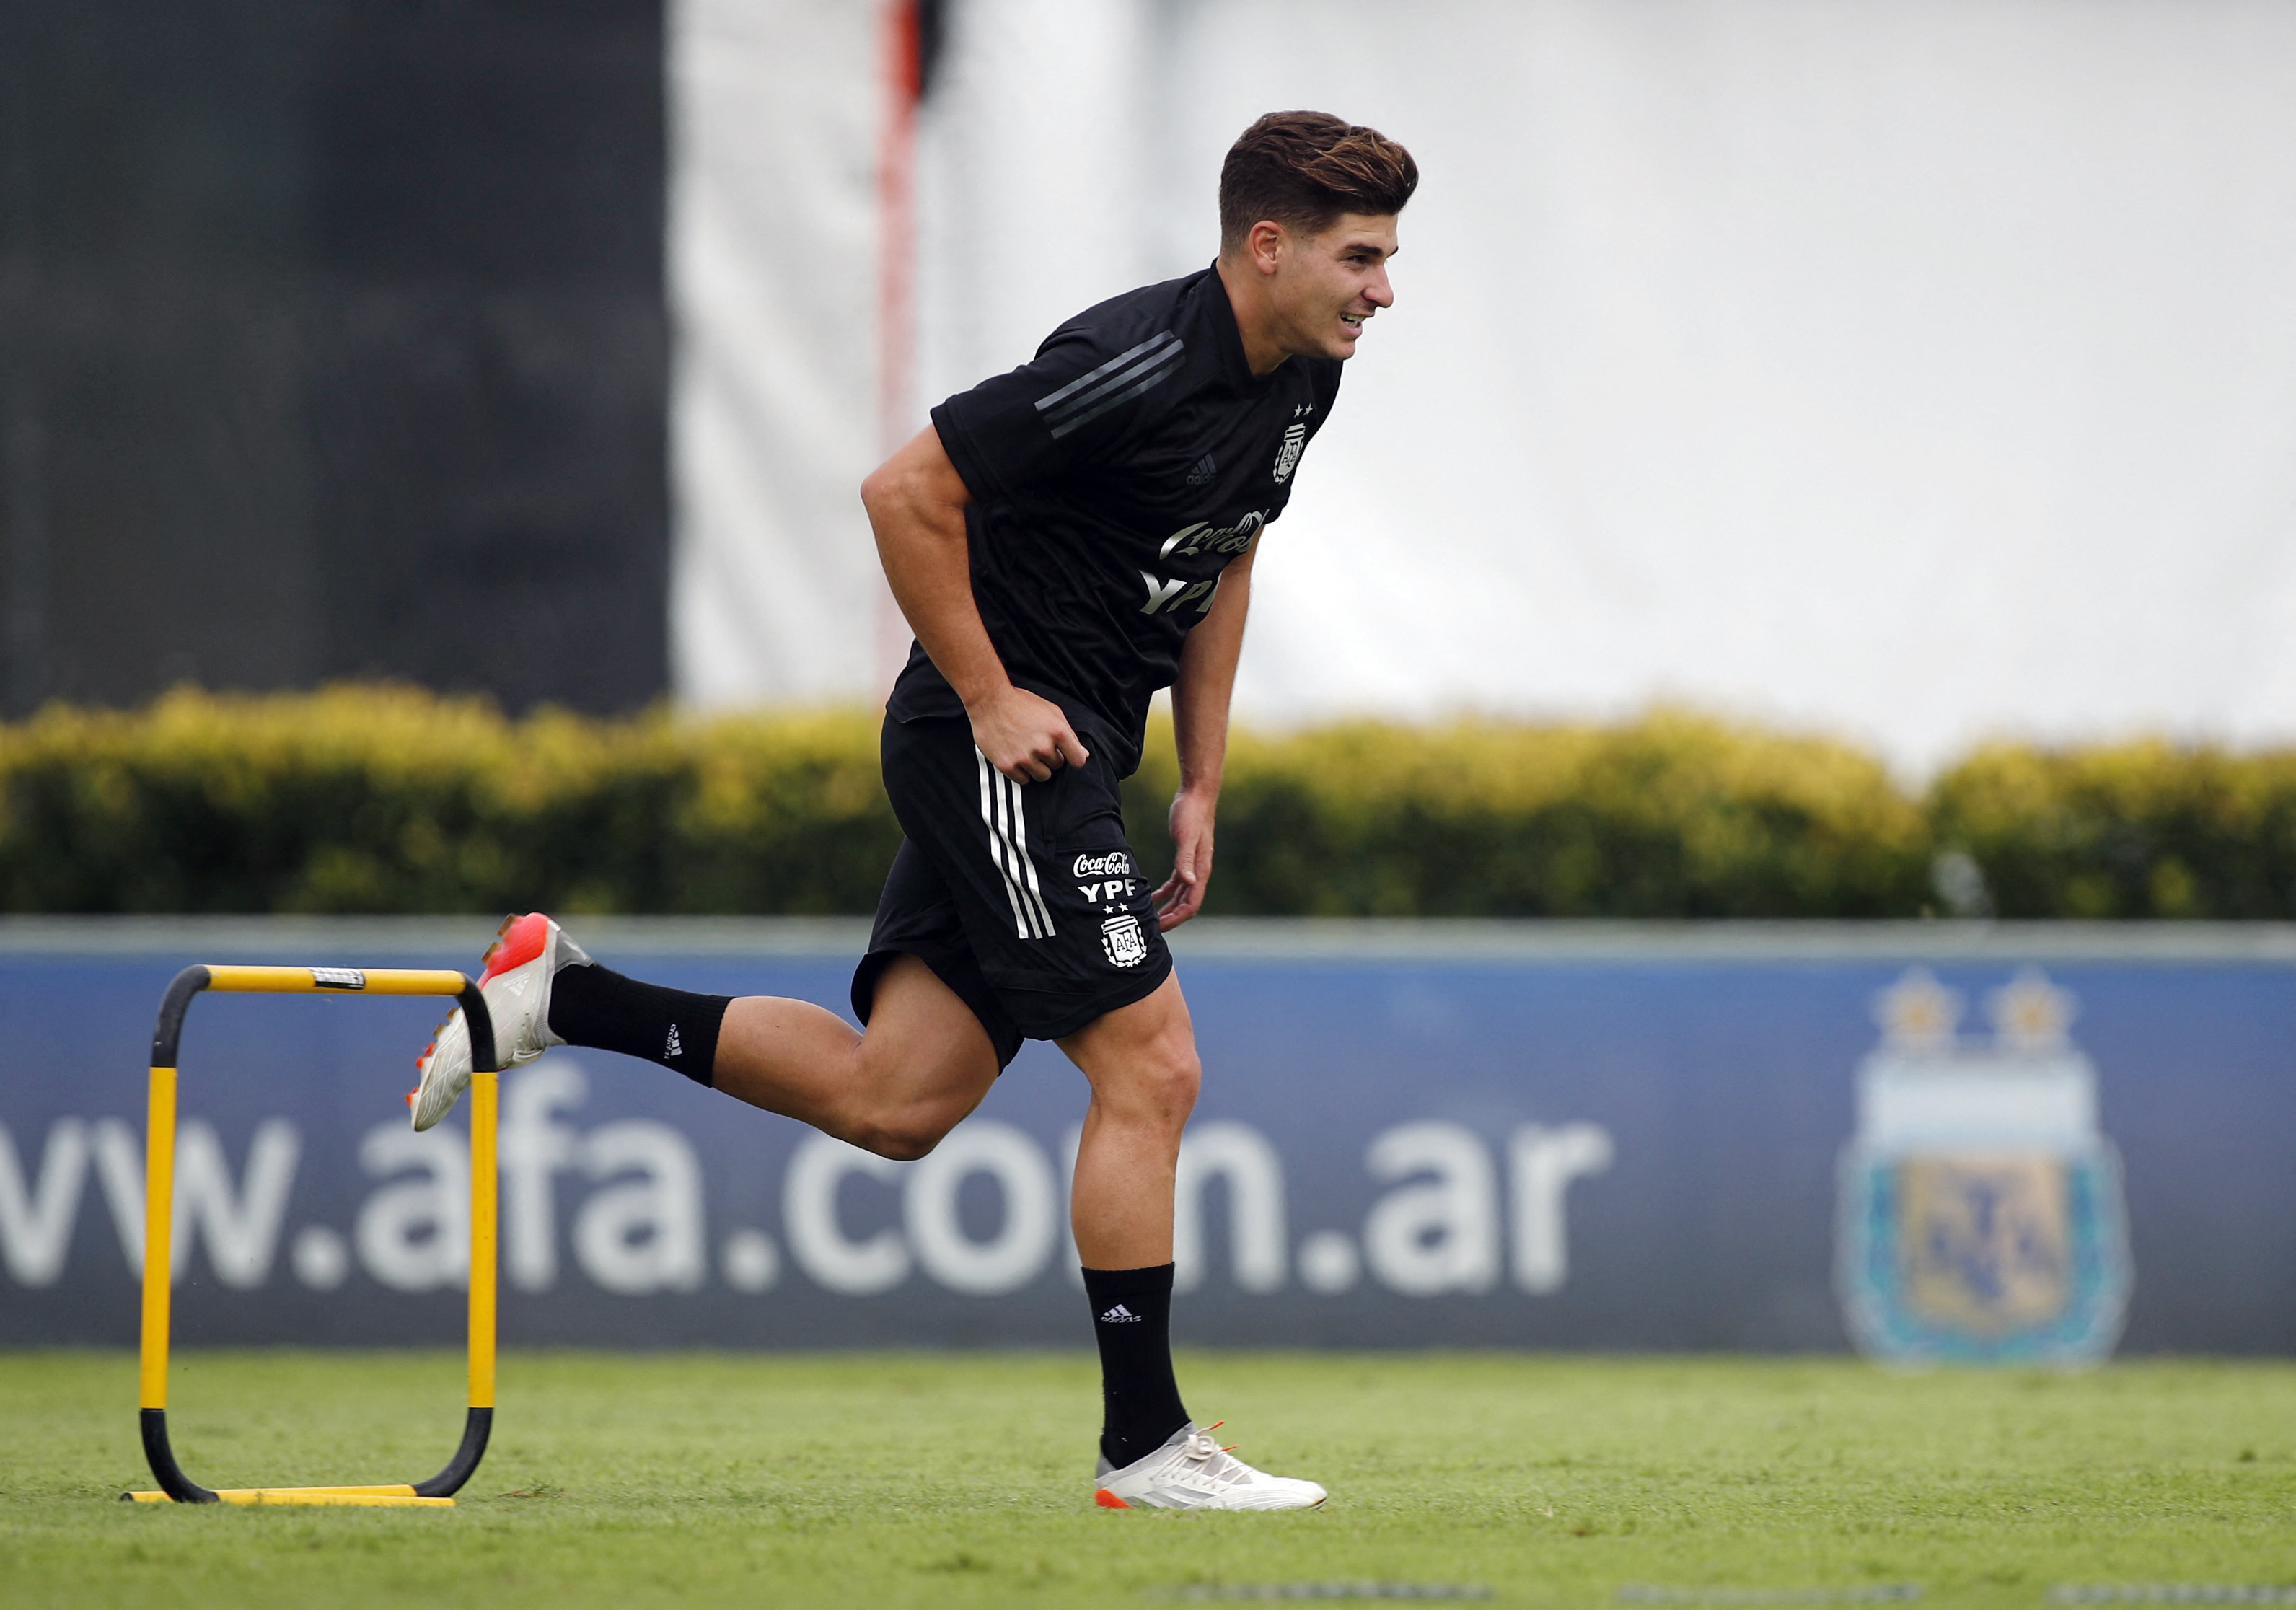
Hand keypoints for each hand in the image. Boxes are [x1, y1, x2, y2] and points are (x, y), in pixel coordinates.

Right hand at [968, 685, 1089, 782]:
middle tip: (1036, 743)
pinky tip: (1015, 756)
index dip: (1074, 759)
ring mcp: (1025, 757)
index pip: (1078, 760)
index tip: (1068, 757)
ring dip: (1037, 767)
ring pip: (1042, 776)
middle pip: (1057, 766)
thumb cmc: (1021, 703)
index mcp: (1057, 731)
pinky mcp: (1008, 765)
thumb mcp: (1051, 711)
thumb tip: (1084, 754)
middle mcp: (1043, 746)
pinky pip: (1024, 780)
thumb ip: (1069, 734)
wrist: (989, 700)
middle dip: (1050, 757)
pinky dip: (1021, 772)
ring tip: (1026, 750)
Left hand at [1153, 789, 1215, 929]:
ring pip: (1182, 896)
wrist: (1197, 796)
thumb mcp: (1186, 837)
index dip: (1177, 918)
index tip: (1160, 926)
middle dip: (1171, 918)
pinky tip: (1153, 896)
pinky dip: (1166, 892)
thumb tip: (1190, 883)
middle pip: (1187, 904)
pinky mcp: (1185, 859)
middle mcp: (1199, 872)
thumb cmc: (1191, 814)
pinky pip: (1177, 883)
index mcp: (1201, 870)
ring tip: (1152, 918)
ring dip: (1168, 908)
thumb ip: (1185, 860)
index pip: (1192, 904)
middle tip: (1152, 928)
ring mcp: (1193, 866)